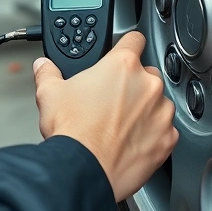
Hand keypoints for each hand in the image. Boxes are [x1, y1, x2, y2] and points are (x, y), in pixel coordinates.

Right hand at [31, 32, 178, 201]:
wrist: (85, 170)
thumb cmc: (73, 132)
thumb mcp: (50, 93)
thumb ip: (48, 73)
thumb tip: (44, 66)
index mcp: (122, 66)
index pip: (134, 40)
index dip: (127, 45)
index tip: (124, 52)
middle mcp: (148, 85)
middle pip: (147, 74)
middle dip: (133, 84)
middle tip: (113, 100)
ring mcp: (161, 113)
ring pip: (159, 103)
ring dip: (145, 110)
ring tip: (121, 125)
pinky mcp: (168, 139)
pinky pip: (165, 131)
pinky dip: (153, 134)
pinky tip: (132, 141)